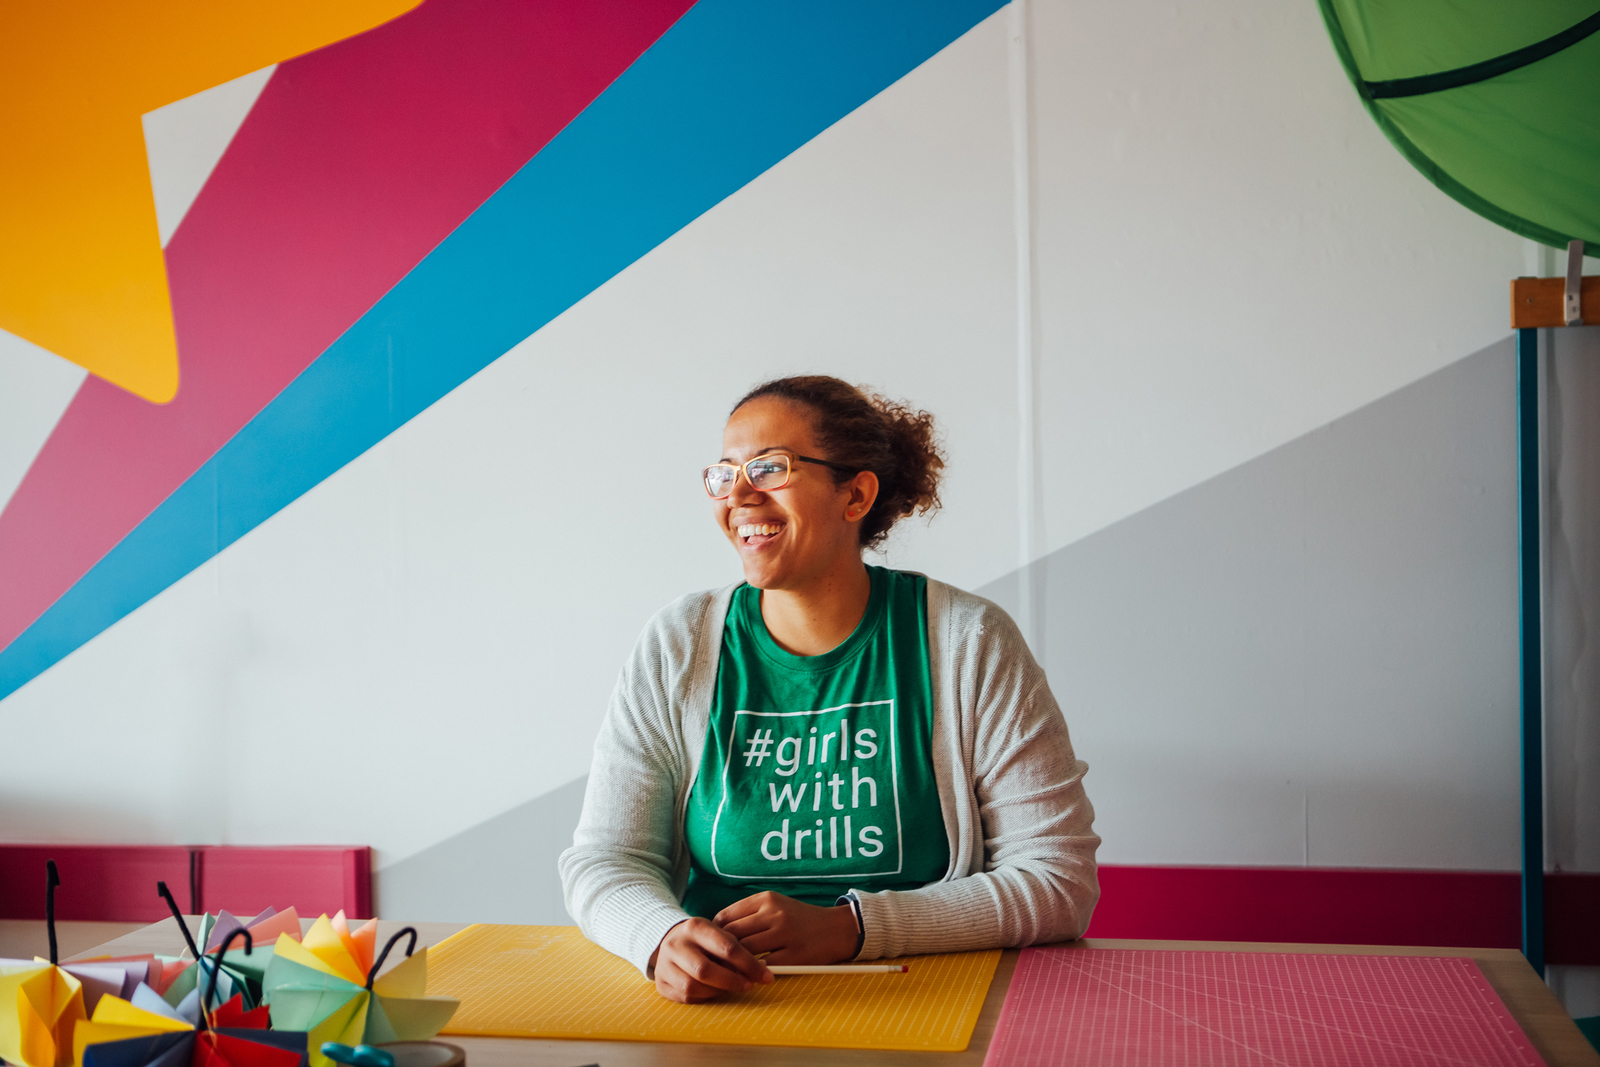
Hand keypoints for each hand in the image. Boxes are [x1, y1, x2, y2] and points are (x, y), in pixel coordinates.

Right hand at [649, 917, 772, 1002]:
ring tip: (730, 988)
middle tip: (749, 985)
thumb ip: (736, 948)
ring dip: (717, 992)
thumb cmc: (702, 939)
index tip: (765, 975)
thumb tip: (759, 969)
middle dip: (732, 981)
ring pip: (693, 987)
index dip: (748, 964)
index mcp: (695, 927)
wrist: (668, 938)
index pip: (726, 947)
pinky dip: (704, 997)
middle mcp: (676, 944)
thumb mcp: (717, 933)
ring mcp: (664, 964)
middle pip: (705, 970)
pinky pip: (685, 997)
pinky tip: (714, 992)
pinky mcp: (660, 983)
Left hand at [714, 891, 859, 964]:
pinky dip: (753, 972)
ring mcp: (785, 934)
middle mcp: (775, 913)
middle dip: (720, 950)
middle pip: (733, 934)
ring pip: (745, 950)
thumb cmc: (799, 918)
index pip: (727, 916)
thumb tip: (716, 930)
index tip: (713, 944)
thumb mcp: (775, 905)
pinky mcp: (794, 954)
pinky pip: (764, 965)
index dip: (715, 933)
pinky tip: (749, 975)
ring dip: (734, 963)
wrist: (835, 929)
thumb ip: (748, 913)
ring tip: (728, 970)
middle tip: (715, 961)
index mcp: (767, 899)